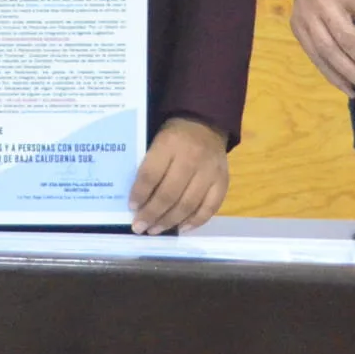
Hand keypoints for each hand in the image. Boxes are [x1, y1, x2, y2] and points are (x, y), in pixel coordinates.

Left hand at [128, 117, 227, 233]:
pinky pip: (209, 207)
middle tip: (139, 227)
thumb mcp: (156, 140)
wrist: (206, 123)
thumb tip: (136, 199)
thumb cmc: (174, 136)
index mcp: (169, 143)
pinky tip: (181, 229)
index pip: (151, 174)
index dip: (140, 194)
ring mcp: (209, 172)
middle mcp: (190, 158)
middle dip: (152, 214)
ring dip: (169, 222)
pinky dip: (195, 222)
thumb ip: (149, 165)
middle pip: (169, 194)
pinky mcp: (223, 181)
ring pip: (188, 204)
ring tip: (154, 230)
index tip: (131, 207)